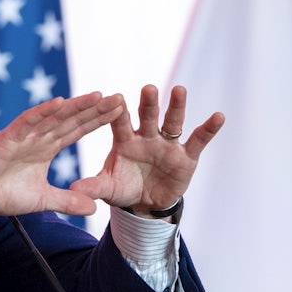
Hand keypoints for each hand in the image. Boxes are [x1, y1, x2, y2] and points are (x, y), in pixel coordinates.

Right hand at [0, 92, 124, 216]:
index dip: (97, 121)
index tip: (120, 112)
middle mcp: (37, 137)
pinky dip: (42, 112)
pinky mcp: (7, 137)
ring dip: (75, 106)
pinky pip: (27, 121)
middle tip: (119, 97)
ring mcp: (23, 135)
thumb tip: (94, 208)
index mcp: (46, 148)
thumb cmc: (0, 193)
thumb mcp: (42, 200)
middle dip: (95, 109)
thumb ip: (67, 201)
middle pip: (71, 119)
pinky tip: (58, 103)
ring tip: (97, 96)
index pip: (76, 130)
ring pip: (53, 117)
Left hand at [70, 84, 224, 215]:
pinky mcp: (186, 156)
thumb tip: (73, 188)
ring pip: (172, 122)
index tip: (115, 98)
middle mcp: (146, 137)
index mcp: (124, 140)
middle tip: (148, 88)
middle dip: (148, 103)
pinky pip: (198, 140)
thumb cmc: (123, 188)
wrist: (144, 203)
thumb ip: (93, 186)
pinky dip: (208, 129)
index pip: (119, 122)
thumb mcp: (108, 187)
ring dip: (176, 107)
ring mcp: (167, 145)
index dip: (118, 111)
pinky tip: (218, 116)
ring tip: (179, 89)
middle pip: (147, 116)